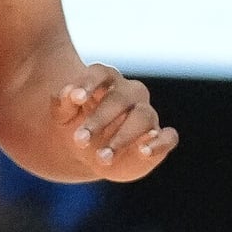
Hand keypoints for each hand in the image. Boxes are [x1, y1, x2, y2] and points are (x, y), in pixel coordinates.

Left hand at [51, 68, 173, 180]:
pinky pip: (169, 137)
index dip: (89, 83)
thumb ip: (62, 103)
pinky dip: (159, 143)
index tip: (76, 99)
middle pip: (121, 98)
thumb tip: (69, 94)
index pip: (101, 73)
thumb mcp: (62, 117)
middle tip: (79, 140)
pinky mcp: (160, 138)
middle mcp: (131, 94)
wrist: (91, 155)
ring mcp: (148, 115)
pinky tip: (143, 152)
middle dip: (99, 119)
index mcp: (106, 82)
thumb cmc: (77, 127)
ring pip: (144, 117)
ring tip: (102, 158)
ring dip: (123, 137)